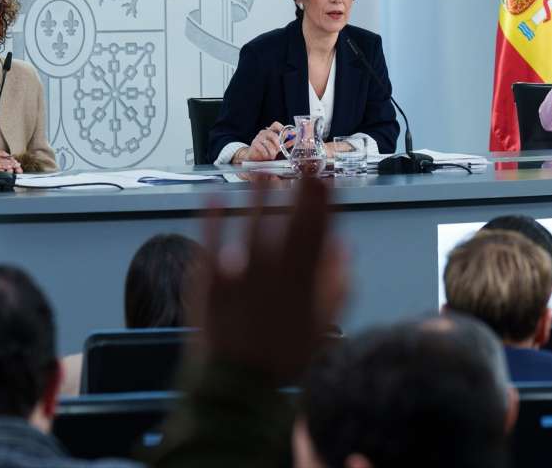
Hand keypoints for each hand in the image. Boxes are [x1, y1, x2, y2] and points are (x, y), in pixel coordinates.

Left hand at [193, 175, 346, 383]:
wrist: (236, 390)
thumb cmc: (282, 357)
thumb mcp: (321, 326)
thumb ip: (336, 285)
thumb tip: (343, 247)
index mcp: (303, 287)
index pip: (318, 235)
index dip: (324, 203)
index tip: (328, 178)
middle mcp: (272, 278)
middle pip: (289, 226)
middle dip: (300, 192)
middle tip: (306, 162)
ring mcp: (238, 279)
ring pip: (249, 229)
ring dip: (255, 198)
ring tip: (258, 172)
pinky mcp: (208, 284)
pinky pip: (208, 244)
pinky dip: (210, 218)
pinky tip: (212, 194)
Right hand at [240, 122, 286, 161]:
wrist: (254, 155)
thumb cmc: (267, 149)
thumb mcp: (278, 145)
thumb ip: (286, 142)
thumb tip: (295, 139)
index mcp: (270, 131)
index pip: (276, 124)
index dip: (283, 128)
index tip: (290, 134)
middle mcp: (264, 132)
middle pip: (273, 134)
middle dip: (278, 143)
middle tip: (279, 149)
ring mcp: (258, 138)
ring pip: (268, 143)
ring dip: (272, 151)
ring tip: (272, 155)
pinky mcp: (254, 144)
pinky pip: (262, 148)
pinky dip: (266, 153)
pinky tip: (266, 156)